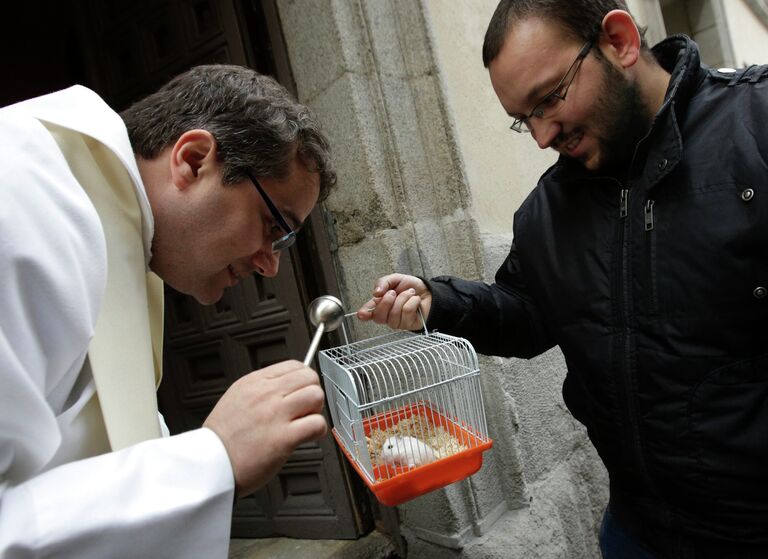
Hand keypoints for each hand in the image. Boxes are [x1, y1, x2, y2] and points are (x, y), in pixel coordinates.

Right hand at [203, 360, 326, 497]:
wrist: (209, 464)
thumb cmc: (222, 437)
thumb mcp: (236, 397)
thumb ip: (261, 389)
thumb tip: (285, 385)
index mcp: (254, 382)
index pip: (294, 365)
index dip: (303, 379)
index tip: (302, 390)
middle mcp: (266, 394)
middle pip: (309, 377)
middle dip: (312, 392)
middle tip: (305, 407)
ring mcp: (275, 415)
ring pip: (316, 396)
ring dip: (315, 410)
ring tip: (304, 422)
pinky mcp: (283, 438)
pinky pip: (316, 424)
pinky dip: (318, 431)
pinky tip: (308, 436)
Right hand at [356, 273, 431, 330]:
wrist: (428, 291)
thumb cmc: (410, 286)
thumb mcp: (395, 279)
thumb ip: (383, 282)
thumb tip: (376, 292)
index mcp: (380, 304)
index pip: (368, 312)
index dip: (364, 314)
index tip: (362, 314)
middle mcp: (387, 315)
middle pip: (378, 316)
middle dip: (386, 301)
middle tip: (393, 292)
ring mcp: (397, 322)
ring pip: (394, 313)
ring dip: (403, 298)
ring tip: (409, 293)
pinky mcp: (408, 324)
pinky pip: (406, 312)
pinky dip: (412, 301)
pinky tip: (415, 300)